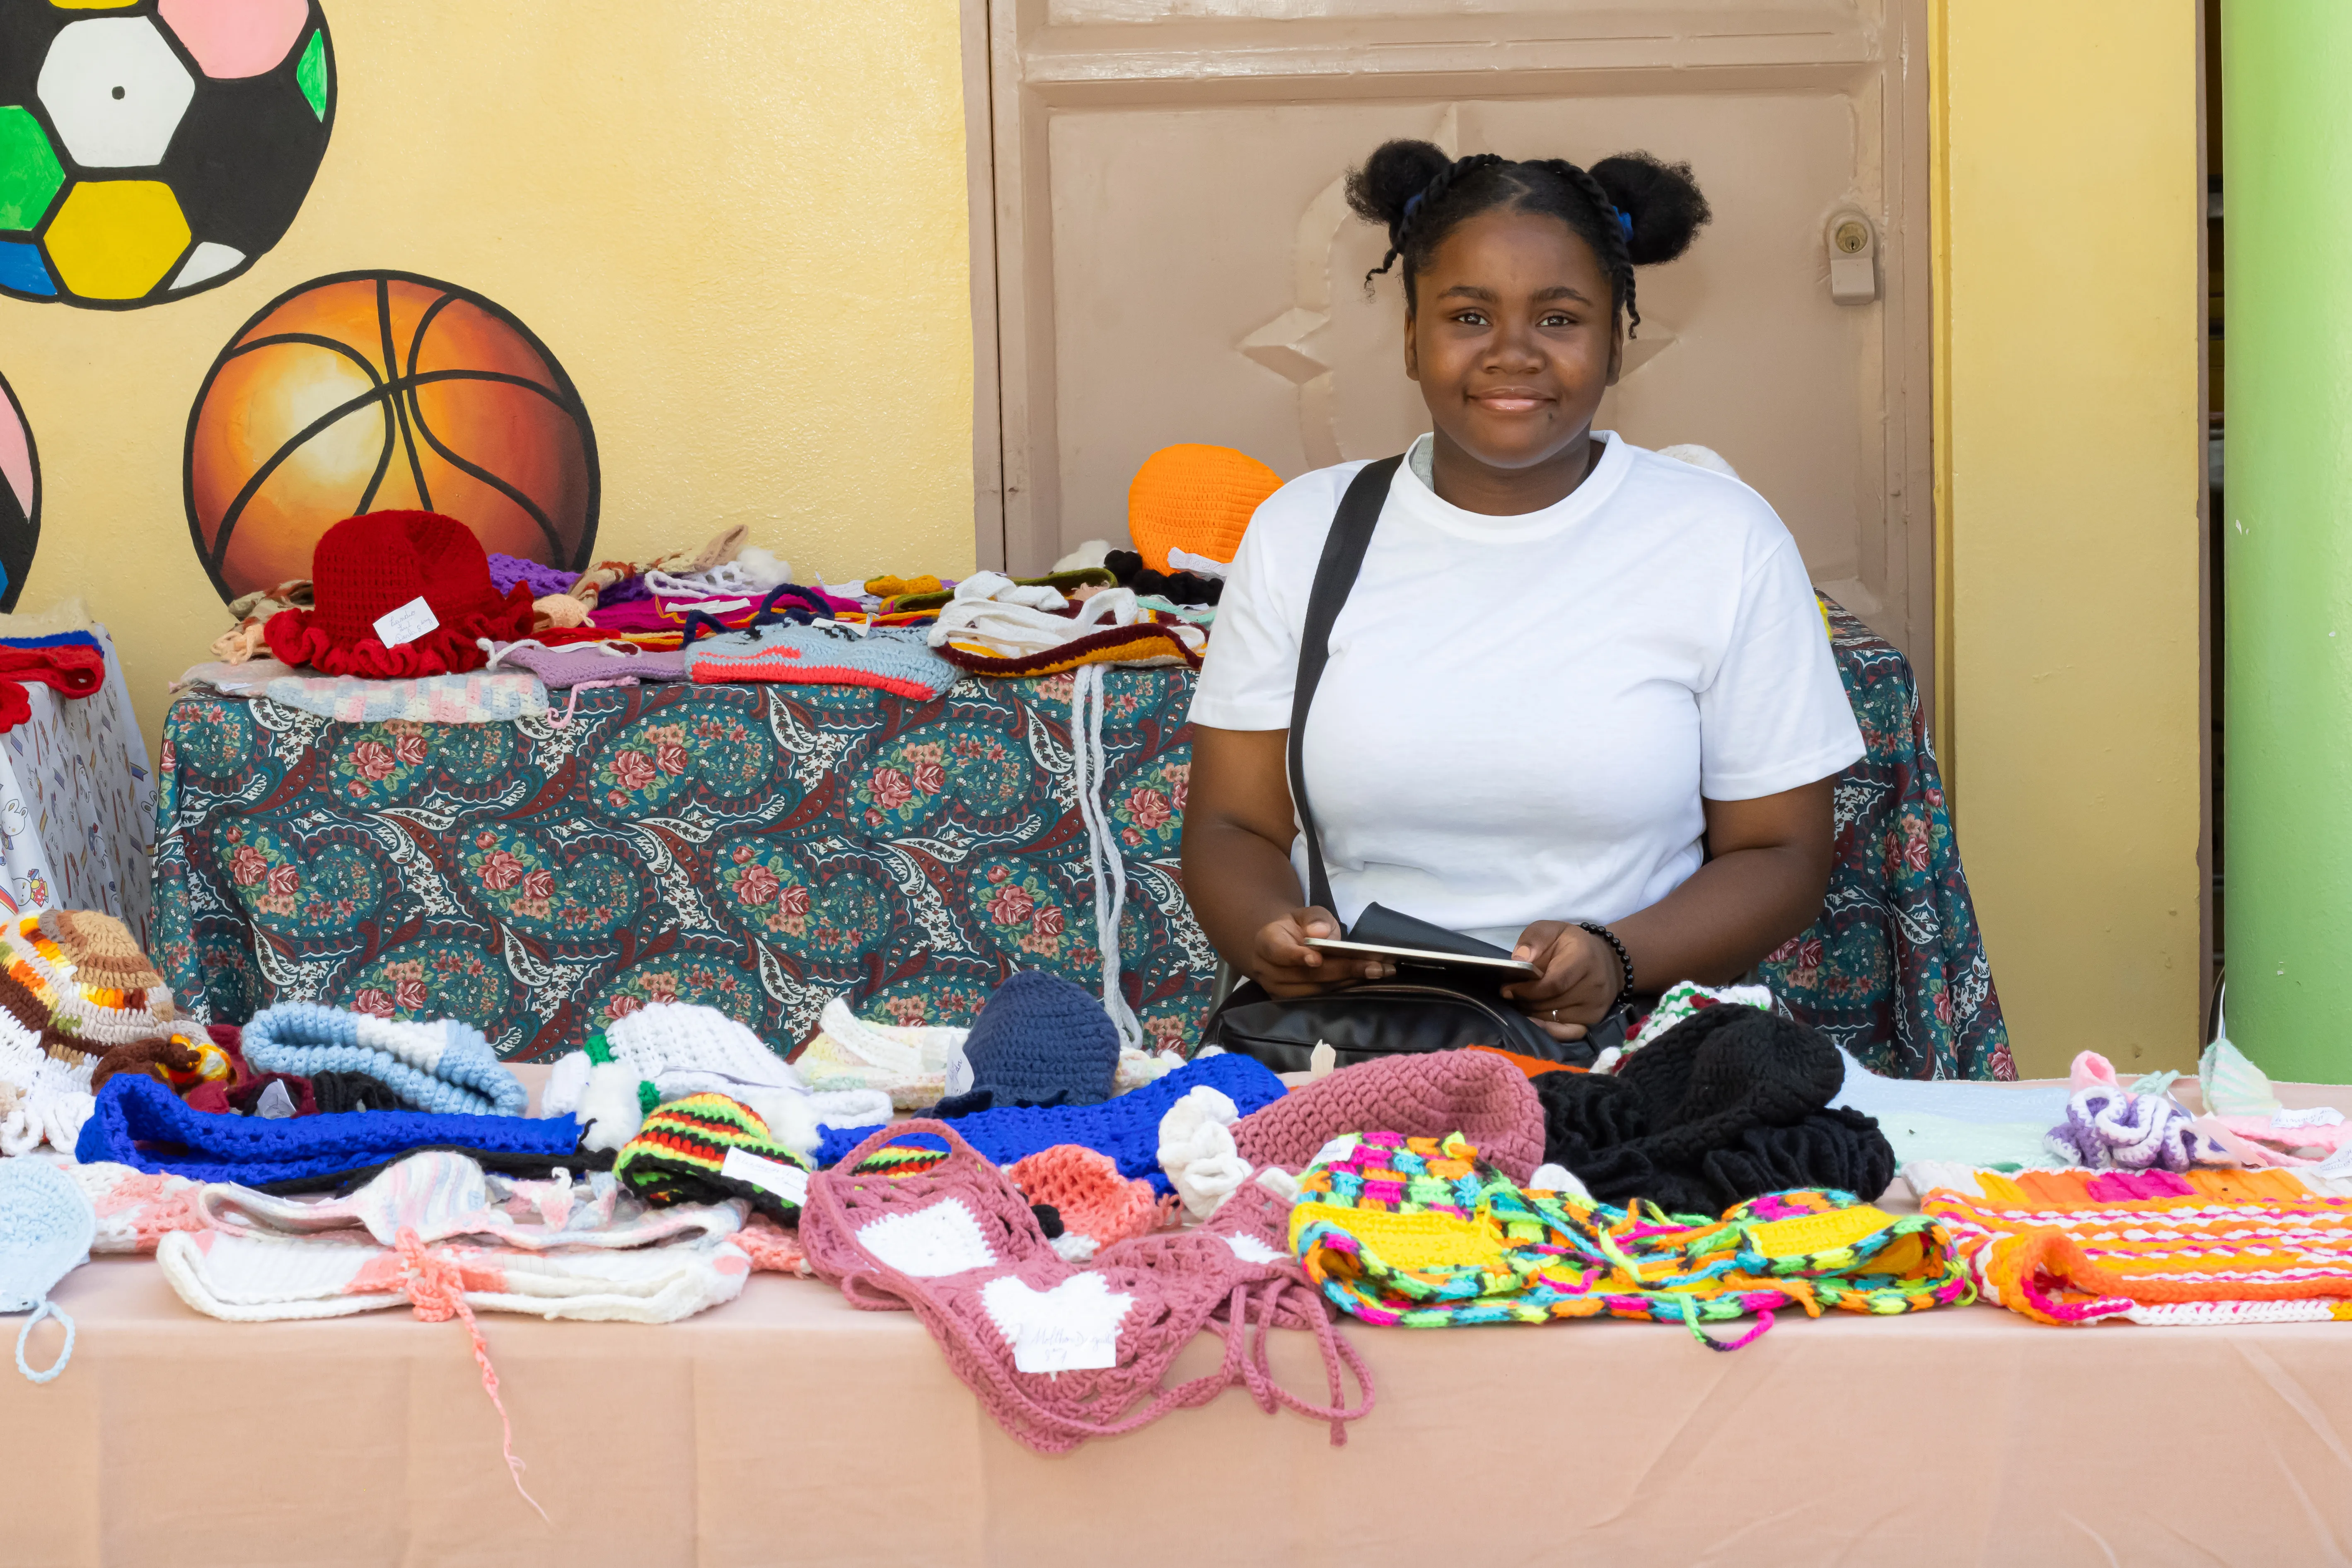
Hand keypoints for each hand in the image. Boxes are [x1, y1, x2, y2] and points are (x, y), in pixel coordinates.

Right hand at [1248, 907, 1393, 996]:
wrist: (1285, 946)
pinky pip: (1319, 1000)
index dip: (1296, 956)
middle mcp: (1268, 971)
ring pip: (1315, 991)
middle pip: (1304, 975)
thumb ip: (1315, 918)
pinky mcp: (1291, 1004)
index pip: (1278, 951)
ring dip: (1347, 982)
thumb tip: (1319, 932)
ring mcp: (1278, 991)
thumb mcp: (1307, 914)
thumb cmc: (1298, 928)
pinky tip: (1364, 983)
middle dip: (1342, 969)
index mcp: (1266, 943)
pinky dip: (1343, 990)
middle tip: (1375, 966)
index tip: (1317, 959)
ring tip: (1377, 973)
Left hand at [1501, 920, 1623, 1040]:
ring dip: (1532, 1015)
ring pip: (1555, 1019)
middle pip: (1551, 1004)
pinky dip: (1548, 1031)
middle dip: (1525, 1002)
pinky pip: (1568, 1034)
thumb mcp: (1551, 930)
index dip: (1526, 990)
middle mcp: (1594, 986)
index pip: (1552, 984)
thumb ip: (1534, 939)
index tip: (1506, 990)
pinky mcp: (1594, 1020)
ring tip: (1520, 1004)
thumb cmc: (1571, 944)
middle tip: (1510, 998)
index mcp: (1583, 959)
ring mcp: (1595, 1006)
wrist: (1604, 959)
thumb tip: (1519, 959)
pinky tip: (1534, 1024)